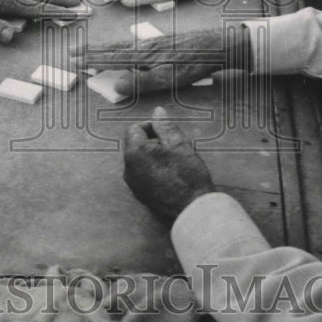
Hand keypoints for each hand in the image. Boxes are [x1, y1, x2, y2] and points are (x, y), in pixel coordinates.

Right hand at [71, 28, 230, 95]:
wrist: (217, 45)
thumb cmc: (194, 63)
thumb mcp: (168, 78)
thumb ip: (141, 81)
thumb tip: (116, 84)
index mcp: (142, 54)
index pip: (110, 56)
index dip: (91, 58)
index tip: (73, 58)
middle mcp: (144, 46)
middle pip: (112, 48)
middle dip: (91, 50)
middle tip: (72, 51)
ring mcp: (153, 43)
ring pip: (122, 45)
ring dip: (104, 49)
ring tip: (91, 51)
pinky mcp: (162, 43)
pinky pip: (132, 45)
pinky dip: (119, 48)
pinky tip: (123, 51)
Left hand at [123, 106, 213, 225]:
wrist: (193, 210)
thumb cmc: (188, 176)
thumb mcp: (179, 145)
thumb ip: (165, 126)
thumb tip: (157, 111)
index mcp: (135, 152)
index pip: (134, 129)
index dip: (150, 127)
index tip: (166, 134)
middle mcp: (128, 168)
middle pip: (134, 144)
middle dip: (151, 141)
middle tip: (173, 148)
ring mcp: (133, 183)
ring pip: (138, 160)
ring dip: (152, 156)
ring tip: (173, 162)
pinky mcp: (139, 195)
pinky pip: (141, 175)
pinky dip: (151, 170)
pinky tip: (170, 176)